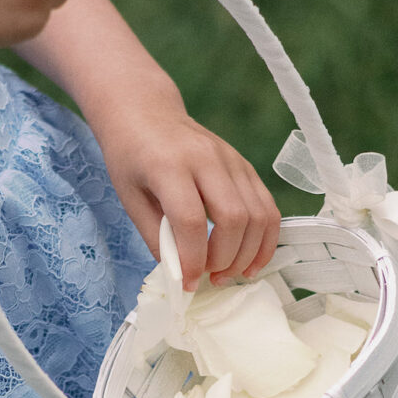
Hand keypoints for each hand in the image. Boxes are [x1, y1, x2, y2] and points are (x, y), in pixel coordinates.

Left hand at [94, 87, 280, 287]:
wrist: (146, 113)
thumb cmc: (131, 157)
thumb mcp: (129, 198)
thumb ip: (156, 237)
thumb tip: (181, 275)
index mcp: (169, 165)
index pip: (191, 220)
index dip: (193, 259)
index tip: (188, 284)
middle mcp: (206, 158)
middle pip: (234, 218)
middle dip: (225, 259)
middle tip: (210, 279)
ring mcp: (231, 160)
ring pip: (258, 215)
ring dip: (249, 254)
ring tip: (229, 274)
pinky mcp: (245, 166)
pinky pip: (267, 207)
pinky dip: (265, 240)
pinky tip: (251, 261)